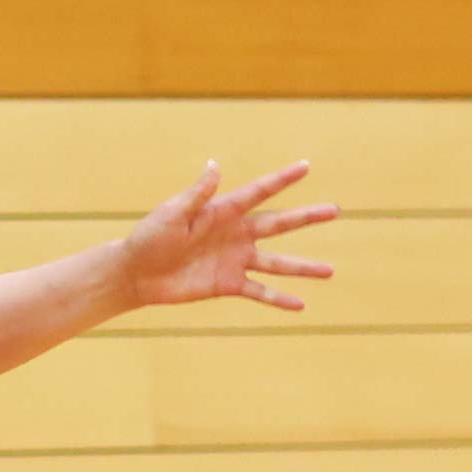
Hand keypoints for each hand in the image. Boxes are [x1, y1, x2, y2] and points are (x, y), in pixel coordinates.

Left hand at [120, 159, 337, 312]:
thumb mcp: (172, 213)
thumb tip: (214, 165)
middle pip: (278, 224)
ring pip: (276, 263)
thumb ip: (197, 194)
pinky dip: (278, 299)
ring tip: (330, 271)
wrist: (137, 273)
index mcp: (223, 211)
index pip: (258, 192)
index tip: (306, 166)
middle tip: (334, 210)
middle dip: (306, 217)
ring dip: (303, 268)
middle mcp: (236, 234)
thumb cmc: (150, 237)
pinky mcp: (228, 285)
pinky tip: (300, 305)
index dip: (282, 180)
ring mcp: (235, 260)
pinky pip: (259, 292)